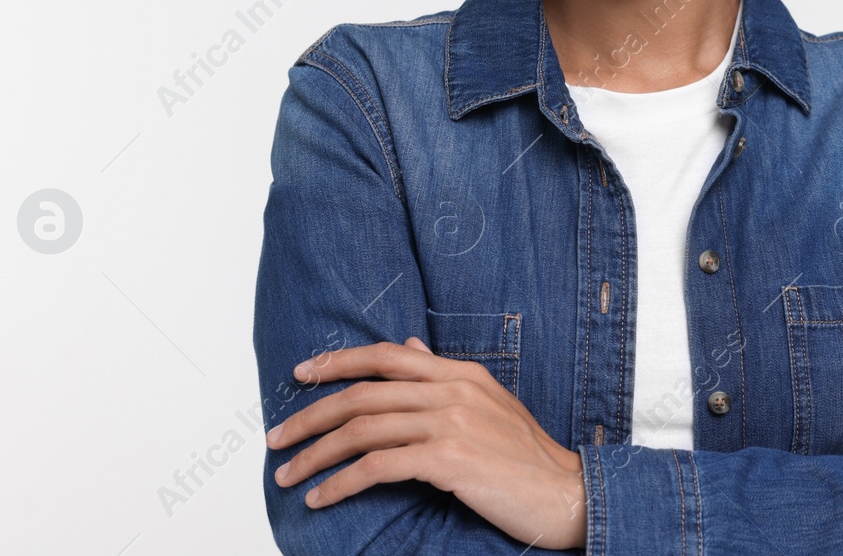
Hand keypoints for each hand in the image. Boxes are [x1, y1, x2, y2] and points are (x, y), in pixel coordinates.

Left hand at [266, 336, 586, 550]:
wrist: (566, 492)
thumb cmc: (526, 456)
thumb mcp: (488, 402)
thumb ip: (444, 374)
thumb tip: (410, 345)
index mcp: (460, 373)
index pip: (386, 356)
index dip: (338, 361)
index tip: (300, 373)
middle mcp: (452, 390)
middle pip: (363, 395)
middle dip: (310, 415)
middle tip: (276, 437)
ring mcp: (450, 423)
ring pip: (362, 430)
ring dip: (316, 454)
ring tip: (288, 474)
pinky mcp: (448, 461)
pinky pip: (378, 467)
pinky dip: (341, 483)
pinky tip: (322, 497)